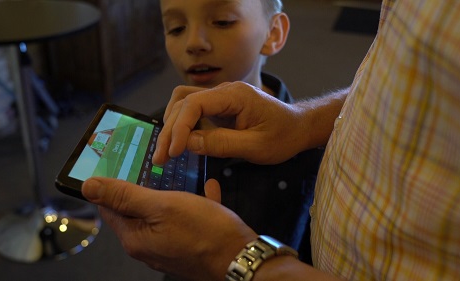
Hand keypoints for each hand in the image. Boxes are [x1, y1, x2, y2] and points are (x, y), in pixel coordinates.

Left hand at [82, 177, 256, 280]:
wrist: (240, 258)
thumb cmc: (204, 232)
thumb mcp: (162, 205)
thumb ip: (125, 195)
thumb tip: (89, 187)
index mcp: (135, 237)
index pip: (110, 208)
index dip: (111, 184)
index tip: (118, 164)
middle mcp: (148, 246)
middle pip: (135, 211)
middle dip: (141, 188)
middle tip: (149, 165)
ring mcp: (169, 247)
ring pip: (161, 215)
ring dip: (167, 195)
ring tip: (177, 176)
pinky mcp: (188, 247)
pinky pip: (186, 221)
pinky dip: (192, 205)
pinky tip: (206, 190)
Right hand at [153, 81, 311, 165]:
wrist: (299, 127)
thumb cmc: (283, 136)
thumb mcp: (255, 146)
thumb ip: (221, 143)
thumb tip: (188, 143)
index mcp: (234, 95)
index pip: (194, 103)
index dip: (179, 127)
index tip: (174, 152)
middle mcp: (224, 91)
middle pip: (183, 101)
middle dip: (170, 130)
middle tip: (161, 158)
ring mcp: (221, 97)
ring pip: (184, 102)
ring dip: (172, 125)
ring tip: (166, 152)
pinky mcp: (220, 107)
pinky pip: (194, 111)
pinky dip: (182, 126)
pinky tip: (179, 144)